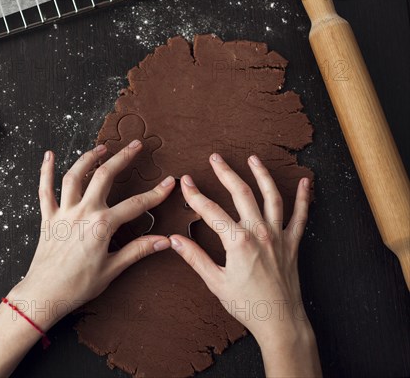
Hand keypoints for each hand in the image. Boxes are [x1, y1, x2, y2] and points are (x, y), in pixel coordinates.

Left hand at [9, 140, 175, 329]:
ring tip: (102, 148)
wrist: (45, 294)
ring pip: (75, 176)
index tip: (169, 182)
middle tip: (136, 146)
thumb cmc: (78, 286)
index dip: (156, 193)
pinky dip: (46, 171)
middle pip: (105, 176)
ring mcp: (64, 213)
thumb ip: (138, 250)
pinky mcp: (47, 217)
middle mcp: (83, 213)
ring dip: (89, 158)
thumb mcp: (113, 269)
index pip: (136, 205)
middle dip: (123, 158)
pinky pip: (45, 190)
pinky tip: (49, 155)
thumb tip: (164, 241)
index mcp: (102, 226)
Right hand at [170, 153, 320, 376]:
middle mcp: (259, 232)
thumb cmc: (247, 305)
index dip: (195, 195)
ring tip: (253, 158)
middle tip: (215, 158)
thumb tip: (173, 240)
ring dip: (261, 175)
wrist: (280, 322)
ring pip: (271, 196)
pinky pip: (301, 216)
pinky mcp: (292, 244)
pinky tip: (306, 182)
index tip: (185, 182)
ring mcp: (278, 236)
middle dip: (226, 173)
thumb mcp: (215, 282)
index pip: (211, 210)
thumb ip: (194, 257)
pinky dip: (305, 198)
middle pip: (241, 193)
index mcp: (238, 241)